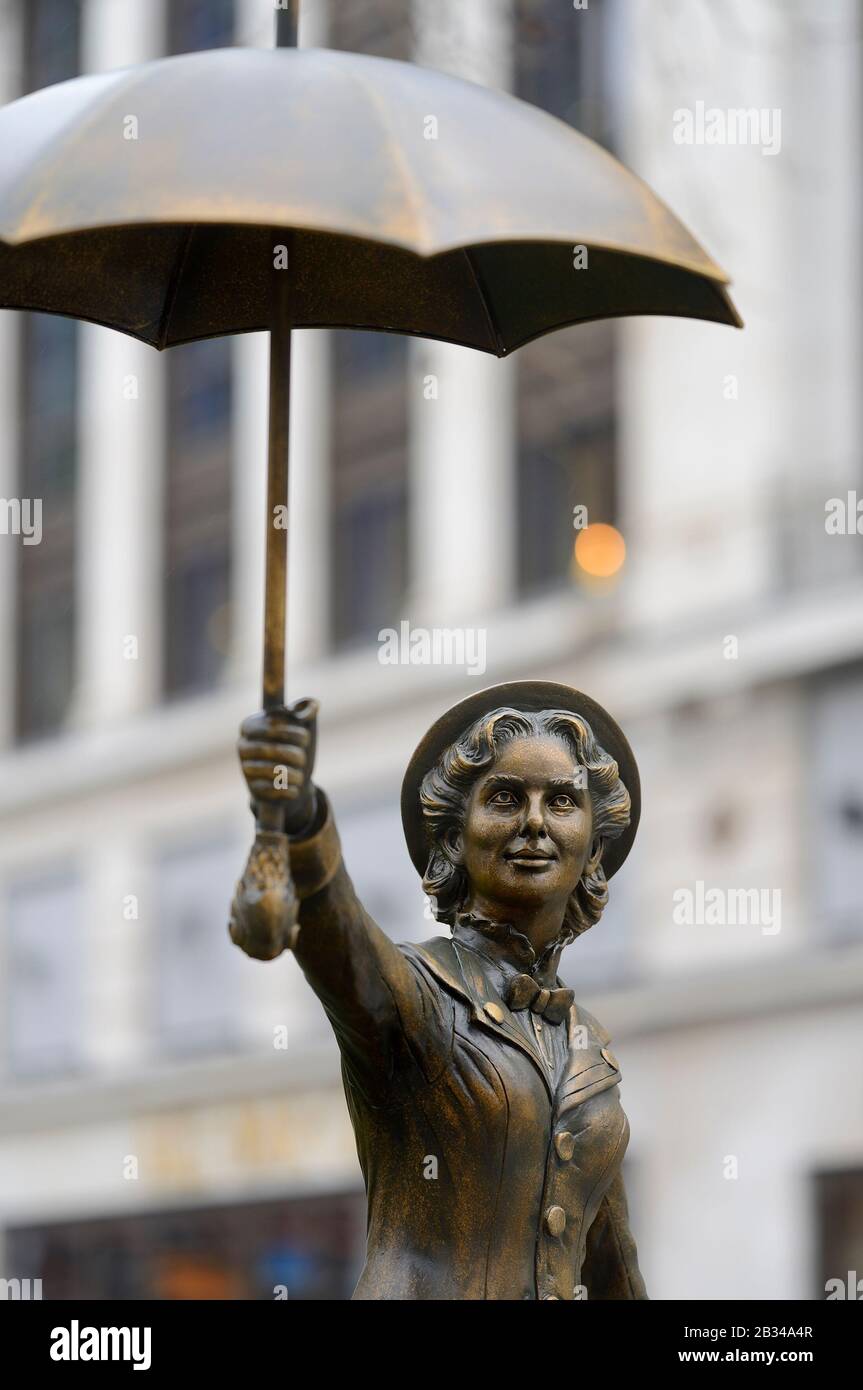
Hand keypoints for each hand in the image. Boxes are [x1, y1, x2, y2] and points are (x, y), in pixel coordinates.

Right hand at [238, 697, 318, 835]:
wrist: (293, 779)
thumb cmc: (296, 745)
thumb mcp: (304, 725)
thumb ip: (308, 709)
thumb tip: (312, 706)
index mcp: (251, 724)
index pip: (272, 726)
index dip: (294, 732)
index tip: (305, 738)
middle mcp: (242, 745)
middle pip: (272, 750)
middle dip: (296, 755)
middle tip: (302, 759)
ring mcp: (245, 768)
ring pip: (273, 771)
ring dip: (294, 775)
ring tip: (300, 775)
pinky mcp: (253, 789)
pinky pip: (273, 790)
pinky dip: (289, 790)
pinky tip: (294, 788)